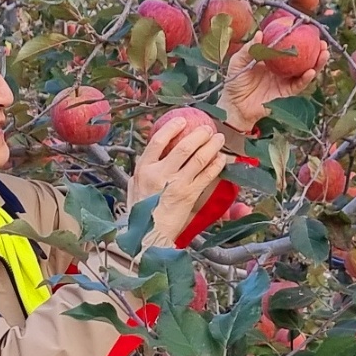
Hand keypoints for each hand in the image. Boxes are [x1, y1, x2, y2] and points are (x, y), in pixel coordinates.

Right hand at [128, 118, 229, 245]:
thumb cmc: (140, 213)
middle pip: (183, 147)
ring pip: (198, 159)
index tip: (182, 120)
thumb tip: (151, 155)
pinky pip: (206, 175)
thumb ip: (142, 171)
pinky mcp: (189, 195)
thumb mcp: (134, 187)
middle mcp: (159, 174)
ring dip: (211, 146)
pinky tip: (221, 159)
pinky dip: (216, 165)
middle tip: (208, 129)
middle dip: (199, 135)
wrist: (147, 235)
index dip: (172, 127)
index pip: (158, 141)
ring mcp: (176, 184)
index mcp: (143, 169)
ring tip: (218, 139)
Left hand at [218, 29, 326, 129]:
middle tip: (323, 42)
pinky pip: (298, 85)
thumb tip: (260, 33)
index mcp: (272, 59)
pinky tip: (311, 71)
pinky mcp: (285, 93)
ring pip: (305, 71)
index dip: (300, 38)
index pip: (289, 46)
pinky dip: (306, 78)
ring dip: (317, 63)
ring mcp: (285, 81)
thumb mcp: (239, 61)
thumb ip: (250, 48)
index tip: (308, 29)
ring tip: (324, 54)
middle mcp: (282, 69)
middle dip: (315, 50)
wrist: (234, 104)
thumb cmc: (235, 81)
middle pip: (302, 58)